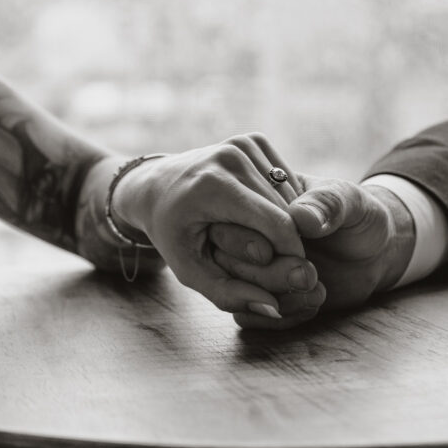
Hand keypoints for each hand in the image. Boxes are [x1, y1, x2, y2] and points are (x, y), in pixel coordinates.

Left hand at [77, 133, 322, 319]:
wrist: (153, 185)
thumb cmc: (171, 233)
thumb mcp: (190, 271)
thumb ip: (229, 294)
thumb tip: (274, 308)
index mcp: (213, 185)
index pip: (277, 224)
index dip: (292, 253)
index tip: (293, 274)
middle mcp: (231, 156)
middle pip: (288, 210)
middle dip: (290, 240)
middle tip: (277, 261)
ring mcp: (243, 142)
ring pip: (291, 194)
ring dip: (289, 221)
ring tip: (264, 238)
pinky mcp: (253, 138)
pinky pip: (285, 178)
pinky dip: (283, 201)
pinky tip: (260, 212)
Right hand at [210, 176, 414, 328]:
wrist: (375, 252)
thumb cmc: (359, 216)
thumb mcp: (350, 201)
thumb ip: (328, 204)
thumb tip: (300, 217)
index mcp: (258, 201)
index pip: (231, 219)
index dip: (254, 238)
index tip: (296, 248)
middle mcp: (247, 234)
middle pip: (226, 260)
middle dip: (268, 274)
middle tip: (309, 274)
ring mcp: (252, 268)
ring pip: (234, 293)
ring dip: (277, 299)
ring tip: (318, 290)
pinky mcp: (261, 297)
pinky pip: (248, 316)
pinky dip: (280, 317)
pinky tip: (313, 304)